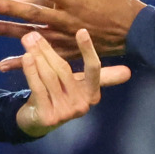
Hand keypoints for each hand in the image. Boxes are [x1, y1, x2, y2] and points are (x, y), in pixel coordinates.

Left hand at [0, 0, 142, 56]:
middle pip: (32, 14)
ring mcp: (66, 38)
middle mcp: (67, 20)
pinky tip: (3, 64)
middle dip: (7, 8)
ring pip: (32, 36)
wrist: (134, 30)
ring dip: (7, 31)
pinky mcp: (68, 53)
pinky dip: (23, 62)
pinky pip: (42, 59)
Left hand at [10, 28, 129, 137]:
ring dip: (37, 56)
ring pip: (49, 77)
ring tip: (28, 39)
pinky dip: (31, 71)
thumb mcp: (79, 86)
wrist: (37, 123)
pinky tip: (26, 57)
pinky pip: (38, 88)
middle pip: (64, 70)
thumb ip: (100, 76)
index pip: (93, 69)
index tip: (81, 31)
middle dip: (48, 49)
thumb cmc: (60, 97)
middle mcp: (82, 105)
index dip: (88, 50)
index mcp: (92, 95)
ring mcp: (65, 112)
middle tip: (35, 33)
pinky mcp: (48, 117)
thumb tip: (128, 72)